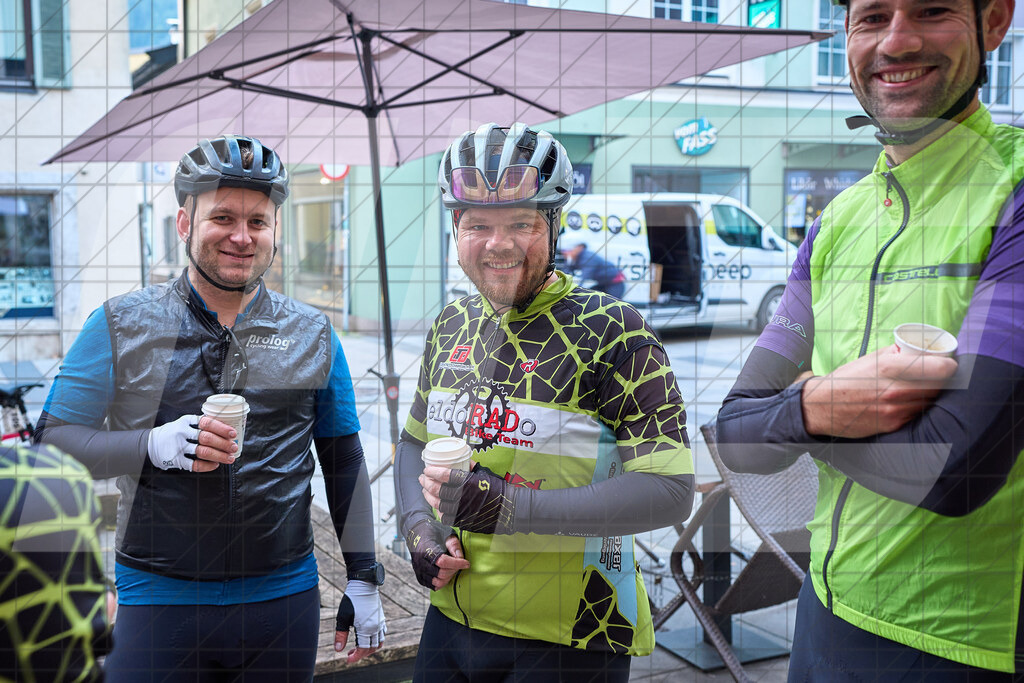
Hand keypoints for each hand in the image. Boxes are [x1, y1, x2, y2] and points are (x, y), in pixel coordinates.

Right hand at [147, 415, 237, 471]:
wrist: (150, 444)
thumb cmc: (173, 433)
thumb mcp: (183, 424)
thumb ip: (199, 425)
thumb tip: (225, 430)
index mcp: (186, 422)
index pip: (207, 422)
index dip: (221, 428)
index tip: (232, 433)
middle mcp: (182, 433)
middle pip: (207, 438)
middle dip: (223, 443)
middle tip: (233, 447)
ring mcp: (179, 447)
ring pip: (203, 452)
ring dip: (219, 456)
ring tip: (229, 458)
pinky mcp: (176, 460)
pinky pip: (195, 465)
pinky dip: (207, 466)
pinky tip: (215, 465)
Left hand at [334, 579, 385, 662]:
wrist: (364, 584)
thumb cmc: (351, 600)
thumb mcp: (343, 618)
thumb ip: (341, 635)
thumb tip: (338, 650)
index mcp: (367, 628)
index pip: (363, 649)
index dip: (355, 657)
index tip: (347, 660)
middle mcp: (376, 627)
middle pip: (371, 648)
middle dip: (361, 654)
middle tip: (349, 653)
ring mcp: (380, 622)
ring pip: (379, 643)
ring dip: (369, 648)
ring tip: (358, 647)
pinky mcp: (381, 618)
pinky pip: (382, 634)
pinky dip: (375, 640)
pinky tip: (365, 637)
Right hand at [405, 519, 469, 589]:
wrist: (417, 533)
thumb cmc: (432, 532)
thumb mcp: (446, 533)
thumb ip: (454, 545)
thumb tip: (460, 557)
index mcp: (427, 548)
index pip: (443, 561)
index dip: (456, 564)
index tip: (466, 563)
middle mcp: (420, 561)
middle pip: (441, 573)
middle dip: (454, 570)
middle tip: (460, 564)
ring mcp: (418, 570)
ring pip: (437, 582)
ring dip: (448, 577)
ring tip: (452, 569)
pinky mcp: (419, 576)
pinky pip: (432, 585)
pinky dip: (441, 582)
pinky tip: (446, 574)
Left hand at [420, 464, 516, 534]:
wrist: (509, 510)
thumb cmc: (499, 489)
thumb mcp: (486, 473)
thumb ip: (472, 466)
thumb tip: (463, 459)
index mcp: (468, 482)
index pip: (445, 475)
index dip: (433, 471)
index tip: (427, 469)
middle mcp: (463, 497)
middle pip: (438, 490)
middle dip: (426, 483)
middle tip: (422, 478)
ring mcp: (462, 510)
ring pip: (438, 504)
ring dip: (428, 496)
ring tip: (425, 491)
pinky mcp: (463, 521)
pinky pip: (445, 517)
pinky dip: (438, 511)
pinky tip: (436, 505)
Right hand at [801, 344, 957, 437]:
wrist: (823, 406)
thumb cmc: (846, 380)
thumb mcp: (870, 359)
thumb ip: (896, 355)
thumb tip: (919, 351)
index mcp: (891, 368)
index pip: (941, 370)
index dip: (950, 367)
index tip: (950, 364)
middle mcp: (897, 391)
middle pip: (939, 387)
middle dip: (943, 381)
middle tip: (941, 375)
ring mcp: (896, 410)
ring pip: (929, 402)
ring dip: (931, 395)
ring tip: (924, 388)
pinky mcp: (893, 424)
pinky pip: (916, 414)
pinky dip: (917, 408)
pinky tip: (909, 402)